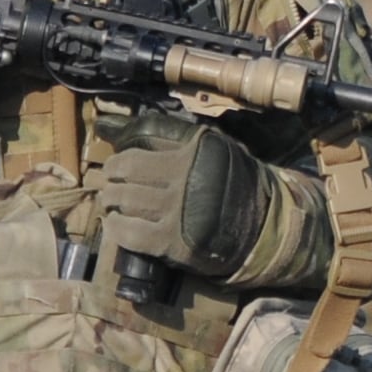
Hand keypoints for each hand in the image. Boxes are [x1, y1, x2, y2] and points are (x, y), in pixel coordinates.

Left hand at [92, 109, 276, 277]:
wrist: (263, 225)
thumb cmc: (232, 180)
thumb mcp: (210, 146)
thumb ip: (168, 136)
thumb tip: (113, 127)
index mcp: (190, 154)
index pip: (135, 156)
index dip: (117, 162)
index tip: (114, 168)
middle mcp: (184, 181)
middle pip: (126, 179)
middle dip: (111, 183)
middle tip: (109, 186)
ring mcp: (178, 214)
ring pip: (126, 204)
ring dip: (111, 203)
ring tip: (111, 203)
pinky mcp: (176, 243)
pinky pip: (132, 235)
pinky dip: (117, 229)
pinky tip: (116, 225)